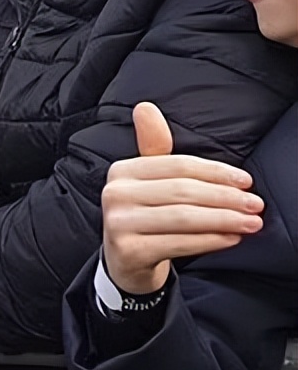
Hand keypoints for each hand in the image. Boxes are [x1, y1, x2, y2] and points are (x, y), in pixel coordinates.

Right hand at [101, 102, 263, 294]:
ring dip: (224, 220)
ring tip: (251, 222)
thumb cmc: (145, 215)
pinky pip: (178, 243)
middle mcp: (115, 194)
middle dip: (225, 198)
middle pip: (182, 191)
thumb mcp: (148, 180)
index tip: (245, 181)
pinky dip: (210, 241)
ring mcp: (119, 223)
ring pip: (183, 217)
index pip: (177, 165)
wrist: (125, 262)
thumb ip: (153, 146)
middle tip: (255, 204)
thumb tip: (145, 107)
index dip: (215, 172)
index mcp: (122, 171)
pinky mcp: (129, 251)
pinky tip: (231, 238)